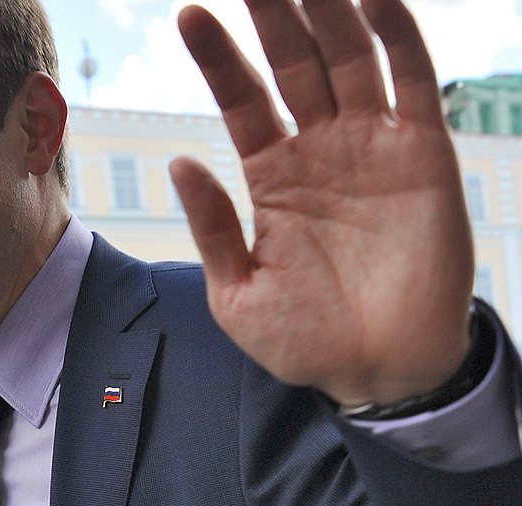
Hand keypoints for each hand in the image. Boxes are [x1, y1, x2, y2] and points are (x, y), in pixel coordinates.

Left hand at [170, 0, 473, 406]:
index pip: (240, 100)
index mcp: (272, 176)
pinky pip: (412, 82)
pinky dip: (396, 36)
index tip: (188, 16)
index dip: (218, 57)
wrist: (378, 372)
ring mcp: (372, 146)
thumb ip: (212, 227)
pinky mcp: (423, 154)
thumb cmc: (304, 339)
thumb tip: (181, 162)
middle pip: (291, 64)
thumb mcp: (237, 292)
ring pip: (347, 58)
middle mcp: (319, 150)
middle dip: (271, 15)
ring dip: (328, 10)